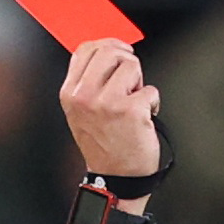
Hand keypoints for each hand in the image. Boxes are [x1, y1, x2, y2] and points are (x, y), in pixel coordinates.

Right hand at [57, 39, 159, 182]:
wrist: (115, 178)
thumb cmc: (103, 145)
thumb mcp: (81, 111)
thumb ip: (88, 81)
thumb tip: (107, 50)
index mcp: (70, 94)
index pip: (85, 49)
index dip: (107, 45)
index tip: (120, 51)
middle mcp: (85, 96)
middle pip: (109, 51)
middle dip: (126, 62)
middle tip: (130, 82)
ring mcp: (107, 102)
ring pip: (131, 65)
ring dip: (139, 83)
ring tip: (134, 102)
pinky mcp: (131, 110)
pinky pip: (150, 90)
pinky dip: (152, 103)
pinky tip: (143, 118)